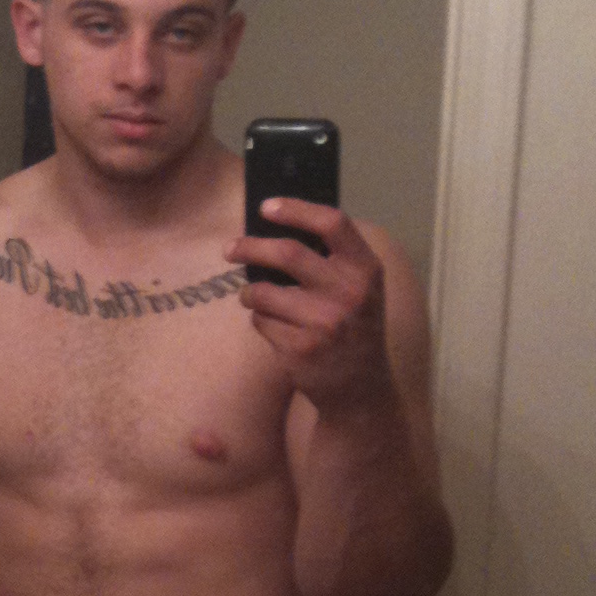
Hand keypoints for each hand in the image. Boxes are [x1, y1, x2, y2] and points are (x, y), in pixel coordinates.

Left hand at [227, 198, 397, 416]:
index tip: (266, 207)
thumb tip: (275, 227)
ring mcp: (323, 322)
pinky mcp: (299, 348)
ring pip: (263, 292)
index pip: (332, 223)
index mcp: (366, 269)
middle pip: (287, 252)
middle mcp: (348, 292)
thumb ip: (333, 259)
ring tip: (253, 297)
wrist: (361, 388)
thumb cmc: (354, 327)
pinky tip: (276, 329)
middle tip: (230, 248)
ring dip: (250, 293)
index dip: (296, 209)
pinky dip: (261, 321)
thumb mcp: (361, 289)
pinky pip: (261, 322)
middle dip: (249, 247)